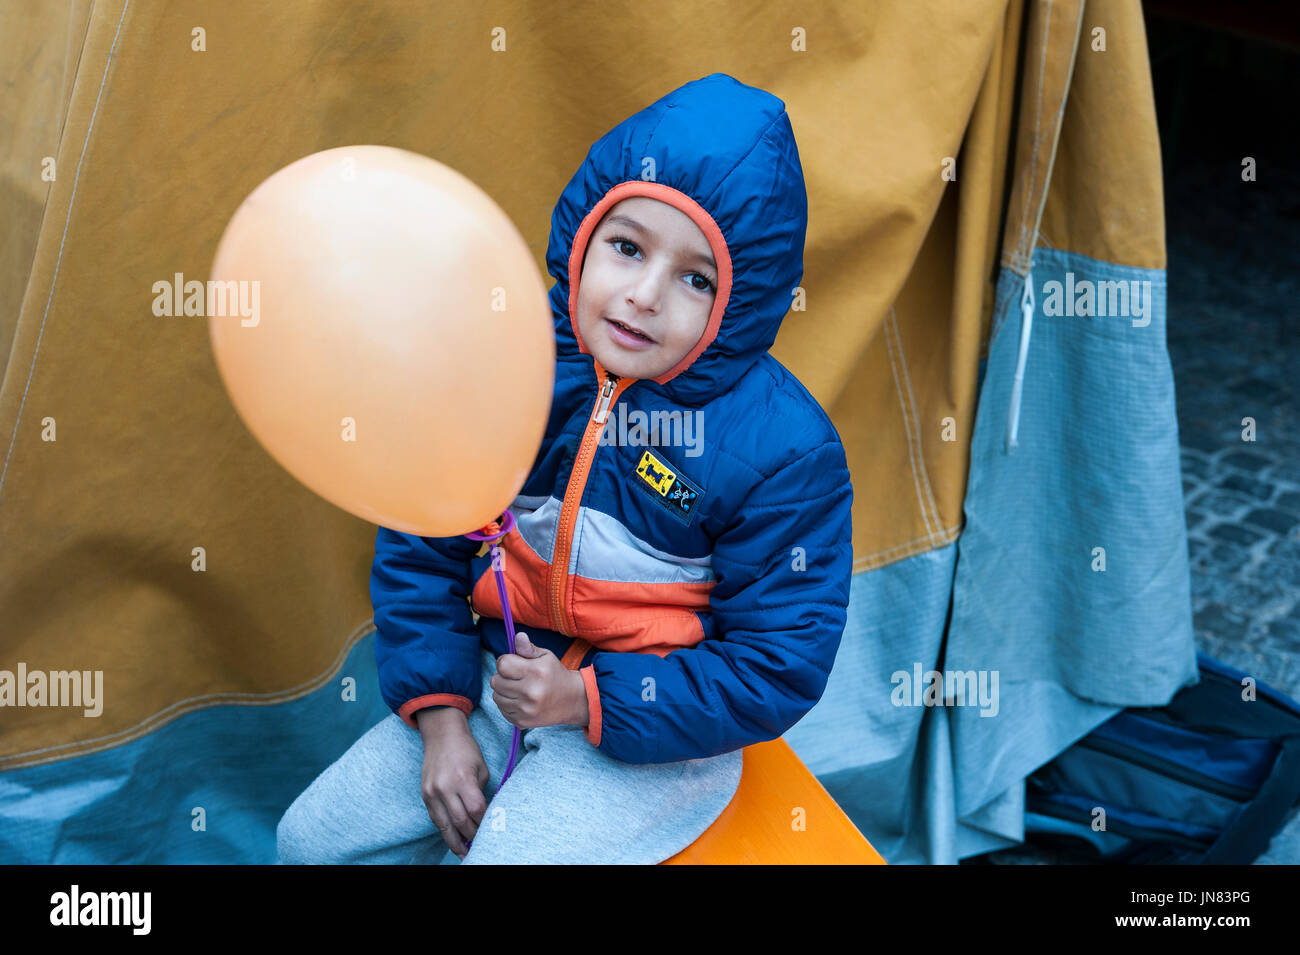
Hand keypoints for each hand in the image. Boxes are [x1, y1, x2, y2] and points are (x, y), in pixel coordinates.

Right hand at [416, 708, 488, 859]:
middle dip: (471, 836)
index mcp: (463, 779)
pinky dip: (444, 830)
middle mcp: (445, 787)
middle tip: (480, 846)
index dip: (483, 823)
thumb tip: (484, 815)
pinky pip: (435, 818)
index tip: (491, 831)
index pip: (476, 810)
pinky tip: (452, 839)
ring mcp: (432, 792)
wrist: (441, 734)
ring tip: (464, 853)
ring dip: (455, 841)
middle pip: (460, 821)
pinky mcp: (425, 794)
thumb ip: (482, 792)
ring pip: (444, 825)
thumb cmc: (466, 749)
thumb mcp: (481, 768)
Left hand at [491, 632, 587, 728]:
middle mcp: (530, 692)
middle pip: (495, 681)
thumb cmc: (555, 675)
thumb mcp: (545, 656)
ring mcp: (525, 710)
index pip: (502, 664)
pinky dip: (508, 704)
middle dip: (503, 676)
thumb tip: (518, 636)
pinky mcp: (521, 722)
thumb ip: (528, 648)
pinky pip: (501, 709)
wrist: (572, 701)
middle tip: (517, 677)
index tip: (514, 663)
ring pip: (496, 696)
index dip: (505, 661)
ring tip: (520, 689)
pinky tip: (521, 700)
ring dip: (504, 691)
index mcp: (536, 672)